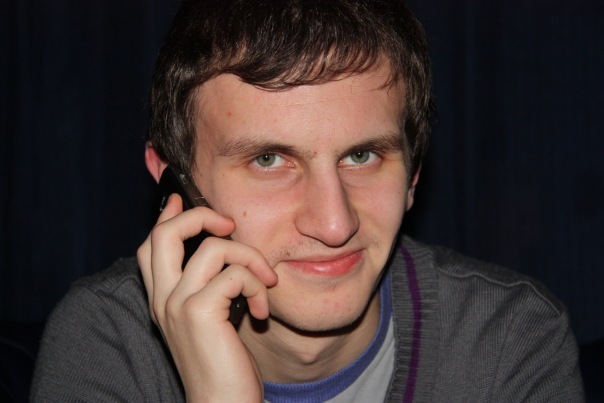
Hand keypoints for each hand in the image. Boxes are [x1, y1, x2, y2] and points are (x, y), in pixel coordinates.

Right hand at [137, 194, 277, 400]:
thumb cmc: (224, 365)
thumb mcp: (213, 320)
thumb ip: (211, 288)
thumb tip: (223, 252)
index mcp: (163, 300)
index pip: (151, 246)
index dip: (166, 218)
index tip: (180, 199)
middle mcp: (163, 300)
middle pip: (163, 234)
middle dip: (200, 215)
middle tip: (229, 224)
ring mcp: (178, 305)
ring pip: (213, 248)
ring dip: (251, 259)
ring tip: (266, 285)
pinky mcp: (200, 313)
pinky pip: (235, 274)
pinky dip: (258, 286)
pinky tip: (262, 313)